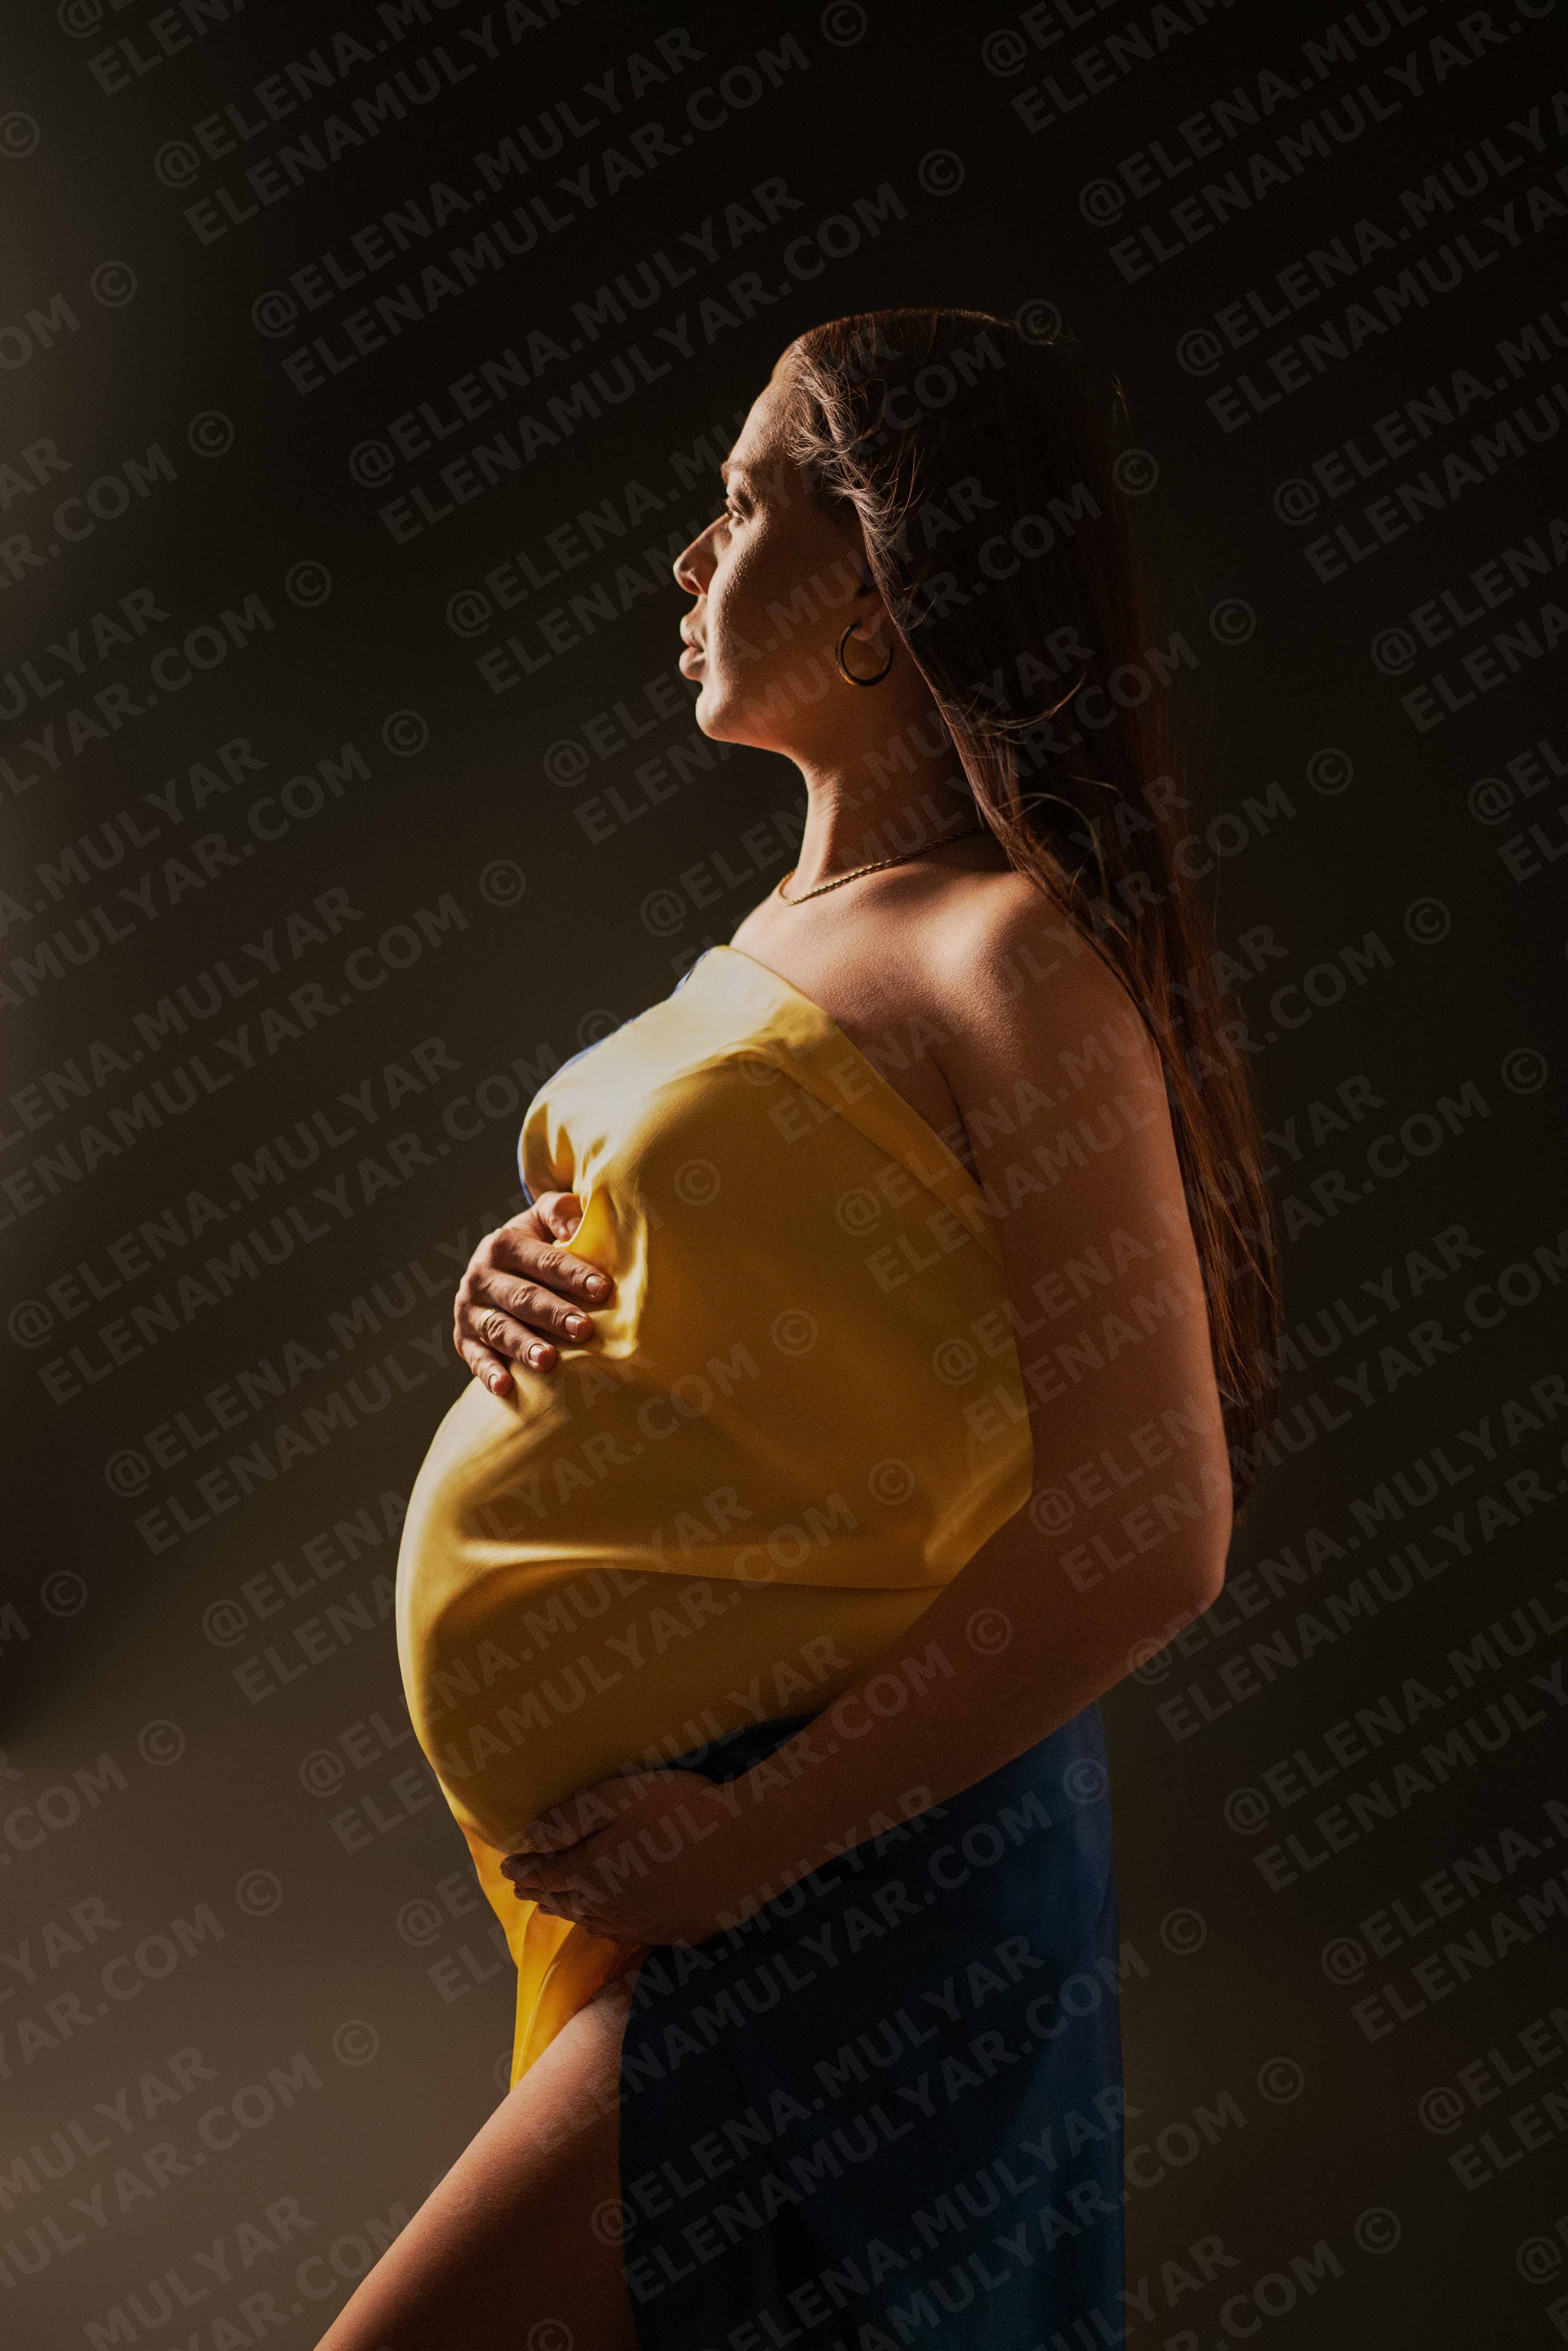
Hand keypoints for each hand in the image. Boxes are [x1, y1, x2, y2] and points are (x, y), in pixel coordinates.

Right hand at [452, 1193, 613, 1396]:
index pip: (542, 1260)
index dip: (572, 1273)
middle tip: (584, 1329)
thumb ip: (561, 1212)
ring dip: (524, 1346)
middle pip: (522, 1297)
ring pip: (500, 1330)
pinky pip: (476, 1358)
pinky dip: (488, 1373)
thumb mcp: (545, 1218)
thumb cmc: (538, 1242)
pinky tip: (505, 1387)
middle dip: (554, 1314)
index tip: (602, 1289)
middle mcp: (481, 1276)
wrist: (497, 1266)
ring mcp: (470, 1310)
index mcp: (503, 1244)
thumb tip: (576, 1225)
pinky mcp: (464, 1340)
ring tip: (549, 1361)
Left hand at [496, 1768, 748, 1948]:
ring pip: (594, 1923)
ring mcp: (643, 1924)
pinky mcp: (673, 1932)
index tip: (508, 1868)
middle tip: (525, 1890)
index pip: (546, 1873)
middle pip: (566, 1902)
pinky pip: (628, 1935)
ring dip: (570, 1914)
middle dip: (542, 1894)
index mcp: (592, 1872)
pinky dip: (607, 1928)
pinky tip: (610, 1924)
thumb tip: (530, 1839)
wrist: (748, 1845)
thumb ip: (572, 1819)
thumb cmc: (682, 1811)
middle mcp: (610, 1906)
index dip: (525, 1870)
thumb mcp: (620, 1798)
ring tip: (556, 1908)